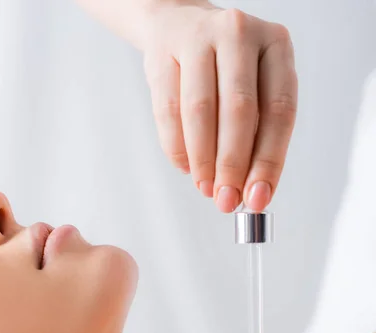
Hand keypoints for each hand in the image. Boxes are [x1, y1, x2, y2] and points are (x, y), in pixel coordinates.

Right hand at [143, 1, 296, 212]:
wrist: (179, 22)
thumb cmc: (225, 67)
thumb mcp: (255, 87)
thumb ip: (257, 135)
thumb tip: (249, 190)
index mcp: (276, 45)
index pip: (280, 111)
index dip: (268, 161)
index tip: (259, 197)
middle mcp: (239, 34)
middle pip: (239, 110)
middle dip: (232, 165)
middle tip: (227, 200)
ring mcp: (198, 37)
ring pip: (199, 110)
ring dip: (203, 160)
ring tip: (206, 188)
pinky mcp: (162, 51)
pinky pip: (167, 109)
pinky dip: (176, 147)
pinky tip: (186, 167)